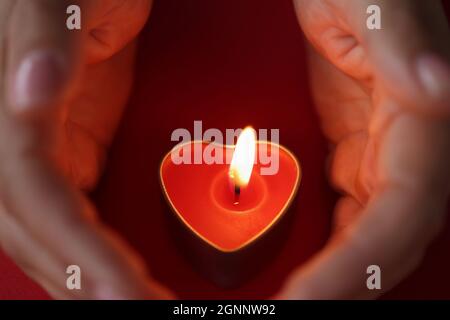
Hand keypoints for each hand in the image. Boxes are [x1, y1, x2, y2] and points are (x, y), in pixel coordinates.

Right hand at [0, 0, 171, 298]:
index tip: (122, 294)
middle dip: (88, 281)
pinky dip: (97, 249)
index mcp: (5, 114)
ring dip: (91, 275)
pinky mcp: (70, 151)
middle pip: (39, 232)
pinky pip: (77, 212)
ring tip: (140, 301)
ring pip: (53, 233)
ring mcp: (43, 152)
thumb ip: (41, 43)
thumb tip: (32, 93)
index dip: (75, 252)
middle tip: (146, 309)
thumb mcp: (57, 2)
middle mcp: (14, 142)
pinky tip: (121, 269)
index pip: (35, 197)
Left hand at [278, 0, 449, 298]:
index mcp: (420, 116)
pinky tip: (304, 267)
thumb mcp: (372, 1)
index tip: (308, 298)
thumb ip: (399, 42)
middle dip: (345, 286)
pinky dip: (330, 246)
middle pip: (387, 238)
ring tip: (296, 302)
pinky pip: (347, 212)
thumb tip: (438, 87)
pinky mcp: (351, 150)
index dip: (359, 264)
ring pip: (369, 233)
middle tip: (291, 312)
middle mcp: (407, 144)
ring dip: (338, 275)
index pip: (398, 212)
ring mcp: (377, 151)